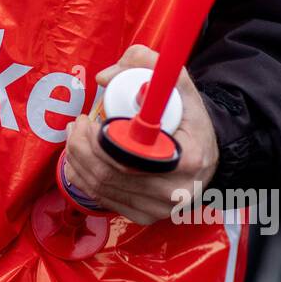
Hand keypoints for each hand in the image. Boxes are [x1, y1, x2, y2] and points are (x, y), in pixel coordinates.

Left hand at [61, 45, 218, 225]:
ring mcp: (158, 209)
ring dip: (76, 159)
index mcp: (186, 160)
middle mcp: (174, 192)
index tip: (90, 119)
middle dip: (81, 146)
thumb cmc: (189, 118)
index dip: (100, 140)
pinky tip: (78, 158)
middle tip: (76, 123)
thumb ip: (146, 65)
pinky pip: (102, 198)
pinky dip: (82, 177)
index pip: (130, 156)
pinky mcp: (143, 216)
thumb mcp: (178, 85)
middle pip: (109, 174)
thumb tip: (103, 77)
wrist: (206, 154)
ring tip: (74, 135)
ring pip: (101, 186)